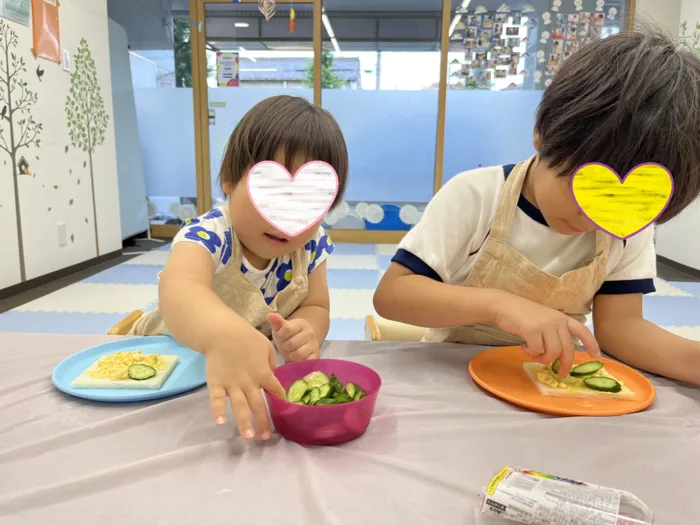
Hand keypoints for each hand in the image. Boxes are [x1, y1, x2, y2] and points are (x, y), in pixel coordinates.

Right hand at [205, 324, 285, 439]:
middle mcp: (248, 382)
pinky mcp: (216, 383)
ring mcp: (231, 384)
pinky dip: (217, 411)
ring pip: (239, 406)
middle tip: (266, 437)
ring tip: (248, 436)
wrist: (222, 331)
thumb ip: (271, 363)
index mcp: (263, 373)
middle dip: (263, 421)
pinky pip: (216, 400)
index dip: (282, 400)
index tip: (286, 411)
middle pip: (258, 404)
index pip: (275, 390)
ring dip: (244, 422)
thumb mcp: (266, 346)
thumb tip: (272, 375)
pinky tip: (220, 422)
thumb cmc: (246, 337)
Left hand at [267, 313, 319, 362]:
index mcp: (301, 323)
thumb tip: (269, 315)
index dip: (280, 336)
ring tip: (289, 353)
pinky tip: (295, 359)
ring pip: (298, 354)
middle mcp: (310, 333)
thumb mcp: (281, 327)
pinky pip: (306, 361)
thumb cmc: (288, 335)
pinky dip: (299, 362)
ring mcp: (314, 345)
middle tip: (284, 347)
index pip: (288, 329)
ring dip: (290, 355)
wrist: (302, 341)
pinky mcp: (316, 356)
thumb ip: (276, 322)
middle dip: (284, 347)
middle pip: (292, 343)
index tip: (280, 338)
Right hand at [493, 294, 600, 376]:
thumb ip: (554, 332)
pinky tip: (524, 347)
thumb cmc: (522, 315)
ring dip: (543, 358)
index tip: (595, 356)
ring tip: (534, 354)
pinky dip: (530, 353)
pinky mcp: (533, 330)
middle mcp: (556, 321)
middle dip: (565, 365)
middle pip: (568, 349)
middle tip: (561, 373)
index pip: (582, 331)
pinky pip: (537, 350)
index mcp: (561, 318)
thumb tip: (559, 354)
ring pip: (553, 352)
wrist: (503, 305)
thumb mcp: (544, 320)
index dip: (591, 344)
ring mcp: (545, 325)